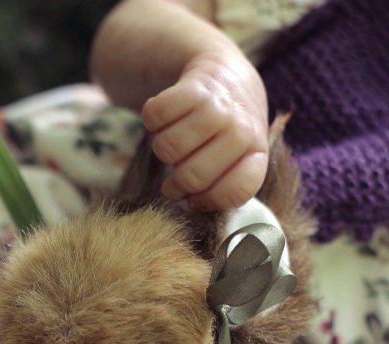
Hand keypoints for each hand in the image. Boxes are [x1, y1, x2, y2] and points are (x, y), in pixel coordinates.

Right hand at [142, 48, 268, 210]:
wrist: (226, 74)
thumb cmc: (225, 132)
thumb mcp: (235, 159)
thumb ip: (219, 186)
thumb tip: (187, 204)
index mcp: (256, 153)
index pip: (232, 193)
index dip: (206, 202)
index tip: (195, 198)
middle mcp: (241, 130)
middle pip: (192, 177)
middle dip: (176, 183)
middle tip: (176, 176)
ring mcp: (217, 107)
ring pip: (167, 148)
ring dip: (162, 148)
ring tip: (175, 142)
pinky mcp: (192, 88)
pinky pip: (155, 118)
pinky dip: (152, 121)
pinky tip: (167, 119)